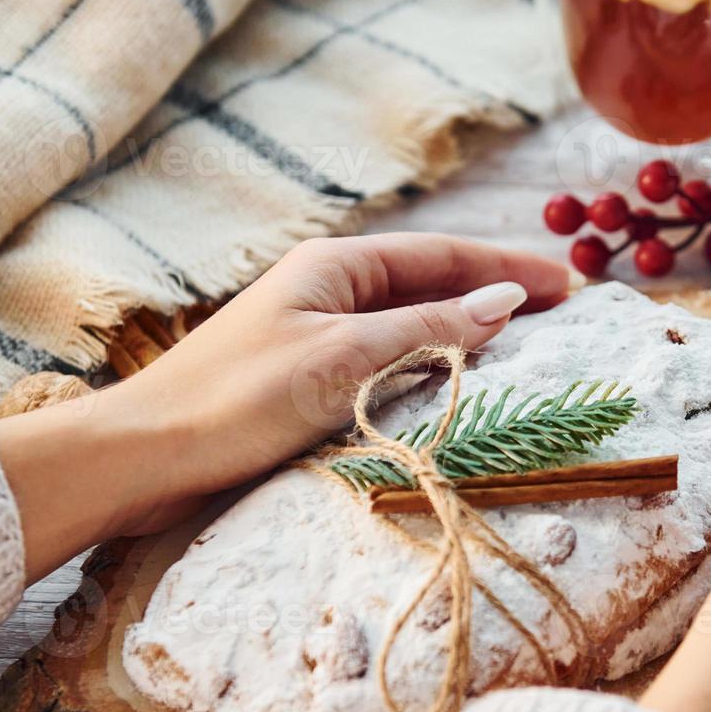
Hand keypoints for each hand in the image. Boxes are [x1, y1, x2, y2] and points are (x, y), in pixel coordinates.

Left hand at [0, 233, 574, 580]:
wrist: (144, 456)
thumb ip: (428, 328)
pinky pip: (387, 358)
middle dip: (494, 293)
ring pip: (411, 321)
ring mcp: (317, 333)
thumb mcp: (345, 357)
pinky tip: (456, 381)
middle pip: (430, 282)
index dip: (506, 267)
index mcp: (335, 266)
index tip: (566, 283)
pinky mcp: (306, 378)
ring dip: (466, 329)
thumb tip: (504, 302)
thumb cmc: (238, 400)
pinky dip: (431, 363)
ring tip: (525, 343)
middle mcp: (328, 290)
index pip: (442, 256)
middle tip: (560, 310)